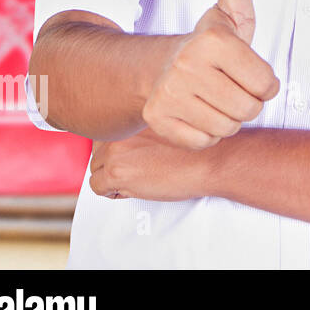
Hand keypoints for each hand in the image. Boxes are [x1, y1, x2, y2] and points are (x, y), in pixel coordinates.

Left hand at [90, 127, 216, 201]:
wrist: (213, 160)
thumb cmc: (199, 147)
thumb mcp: (171, 126)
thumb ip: (146, 129)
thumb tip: (130, 144)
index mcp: (135, 116)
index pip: (108, 134)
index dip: (121, 150)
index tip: (134, 157)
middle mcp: (122, 130)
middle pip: (99, 153)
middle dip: (115, 164)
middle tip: (140, 170)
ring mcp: (117, 150)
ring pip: (96, 170)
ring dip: (114, 178)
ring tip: (141, 178)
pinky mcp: (117, 172)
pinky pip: (97, 188)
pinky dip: (113, 193)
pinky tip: (137, 187)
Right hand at [142, 0, 279, 148]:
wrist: (158, 68)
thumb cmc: (208, 43)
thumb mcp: (230, 10)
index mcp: (213, 41)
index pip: (268, 85)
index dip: (264, 83)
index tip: (247, 70)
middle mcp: (187, 67)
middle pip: (249, 109)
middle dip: (247, 102)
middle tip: (229, 85)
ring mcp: (168, 95)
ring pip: (228, 128)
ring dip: (227, 118)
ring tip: (213, 97)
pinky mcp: (157, 120)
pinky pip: (205, 141)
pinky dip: (205, 133)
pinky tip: (196, 112)